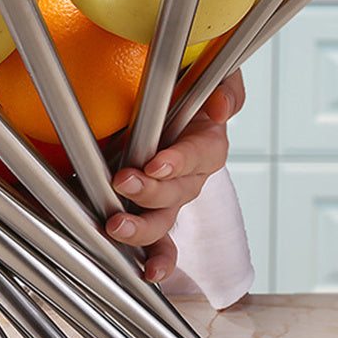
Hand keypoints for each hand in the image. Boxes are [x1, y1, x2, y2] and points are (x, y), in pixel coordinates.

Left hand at [106, 70, 244, 283]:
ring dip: (144, 228)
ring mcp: (168, 196)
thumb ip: (221, 81)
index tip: (156, 164)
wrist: (137, 88)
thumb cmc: (175, 78)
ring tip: (117, 226)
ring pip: (165, 219)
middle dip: (152, 192)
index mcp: (204, 138)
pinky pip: (158, 242)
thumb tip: (221, 107)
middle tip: (124, 181)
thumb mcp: (201, 65)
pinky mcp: (145, 209)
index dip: (181, 160)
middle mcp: (190, 173)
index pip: (202, 153)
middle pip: (181, 192)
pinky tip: (149, 273)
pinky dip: (157, 260)